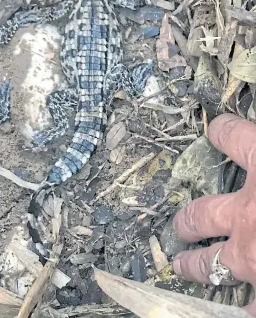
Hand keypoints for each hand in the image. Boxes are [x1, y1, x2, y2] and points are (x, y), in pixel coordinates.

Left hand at [173, 114, 255, 315]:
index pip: (233, 137)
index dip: (224, 131)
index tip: (217, 130)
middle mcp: (248, 211)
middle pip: (202, 212)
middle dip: (188, 218)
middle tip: (181, 224)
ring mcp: (252, 255)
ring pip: (209, 262)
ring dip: (194, 264)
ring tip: (181, 265)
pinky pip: (246, 307)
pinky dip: (240, 308)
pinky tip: (236, 309)